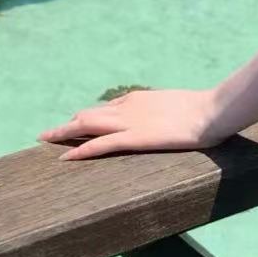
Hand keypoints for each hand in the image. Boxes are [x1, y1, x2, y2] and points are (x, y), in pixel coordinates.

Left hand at [39, 87, 232, 160]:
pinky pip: (99, 144)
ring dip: (64, 132)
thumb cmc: (204, 111)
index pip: (105, 108)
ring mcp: (128, 122)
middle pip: (88, 114)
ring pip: (86, 125)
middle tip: (49, 134)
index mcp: (138, 99)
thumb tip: (169, 119)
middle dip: (68, 124)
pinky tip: (65, 157)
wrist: (211, 111)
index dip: (88, 117)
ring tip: (46, 140)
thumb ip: (166, 112)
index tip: (76, 124)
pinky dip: (80, 150)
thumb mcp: (179, 108)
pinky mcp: (133, 138)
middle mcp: (127, 107)